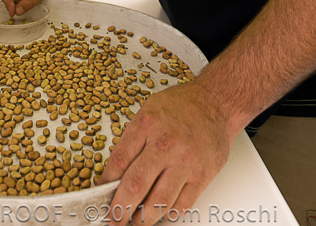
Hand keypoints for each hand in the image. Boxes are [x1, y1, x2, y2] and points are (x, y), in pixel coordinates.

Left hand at [98, 81, 233, 225]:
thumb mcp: (148, 111)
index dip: (105, 183)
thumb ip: (132, 140)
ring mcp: (185, 162)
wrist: (215, 103)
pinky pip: (181, 206)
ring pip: (158, 203)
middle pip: (135, 186)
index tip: (100, 194)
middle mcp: (165, 144)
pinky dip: (167, 215)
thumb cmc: (181, 105)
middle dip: (119, 209)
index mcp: (147, 125)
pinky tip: (158, 213)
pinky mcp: (202, 176)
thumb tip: (115, 171)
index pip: (118, 161)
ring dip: (142, 219)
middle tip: (113, 220)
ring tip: (134, 222)